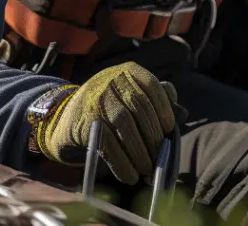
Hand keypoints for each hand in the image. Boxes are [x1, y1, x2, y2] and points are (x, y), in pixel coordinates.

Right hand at [36, 61, 177, 184]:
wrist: (64, 121)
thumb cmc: (108, 111)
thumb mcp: (132, 100)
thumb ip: (158, 104)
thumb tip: (183, 113)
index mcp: (127, 71)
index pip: (151, 85)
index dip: (164, 107)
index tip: (168, 129)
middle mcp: (109, 80)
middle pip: (139, 107)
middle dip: (153, 136)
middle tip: (159, 158)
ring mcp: (94, 99)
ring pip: (124, 124)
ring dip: (140, 151)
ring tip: (147, 169)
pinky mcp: (83, 121)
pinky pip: (107, 143)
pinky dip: (122, 163)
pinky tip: (130, 175)